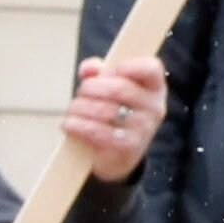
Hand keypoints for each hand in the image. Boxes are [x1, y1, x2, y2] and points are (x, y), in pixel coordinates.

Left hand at [57, 49, 165, 183]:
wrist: (117, 157)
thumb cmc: (113, 115)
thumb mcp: (109, 90)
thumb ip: (98, 73)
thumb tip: (89, 68)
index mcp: (154, 88)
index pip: (150, 68)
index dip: (127, 65)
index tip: (109, 71)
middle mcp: (153, 107)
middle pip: (117, 88)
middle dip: (90, 88)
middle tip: (81, 93)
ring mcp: (142, 128)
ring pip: (102, 109)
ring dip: (78, 107)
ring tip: (73, 111)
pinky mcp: (127, 146)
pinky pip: (95, 130)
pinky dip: (76, 125)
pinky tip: (69, 124)